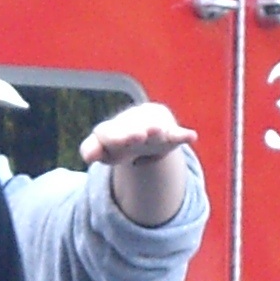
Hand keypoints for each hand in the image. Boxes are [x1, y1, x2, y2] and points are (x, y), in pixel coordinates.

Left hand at [83, 102, 197, 228]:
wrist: (145, 124)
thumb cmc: (120, 139)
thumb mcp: (105, 147)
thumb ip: (91, 149)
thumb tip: (88, 156)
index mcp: (114, 132)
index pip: (104, 137)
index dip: (99, 146)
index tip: (93, 156)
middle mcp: (133, 128)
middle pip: (130, 131)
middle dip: (130, 135)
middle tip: (135, 136)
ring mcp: (152, 130)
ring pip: (154, 129)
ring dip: (155, 130)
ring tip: (157, 131)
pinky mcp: (170, 134)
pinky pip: (178, 134)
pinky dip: (184, 135)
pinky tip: (191, 136)